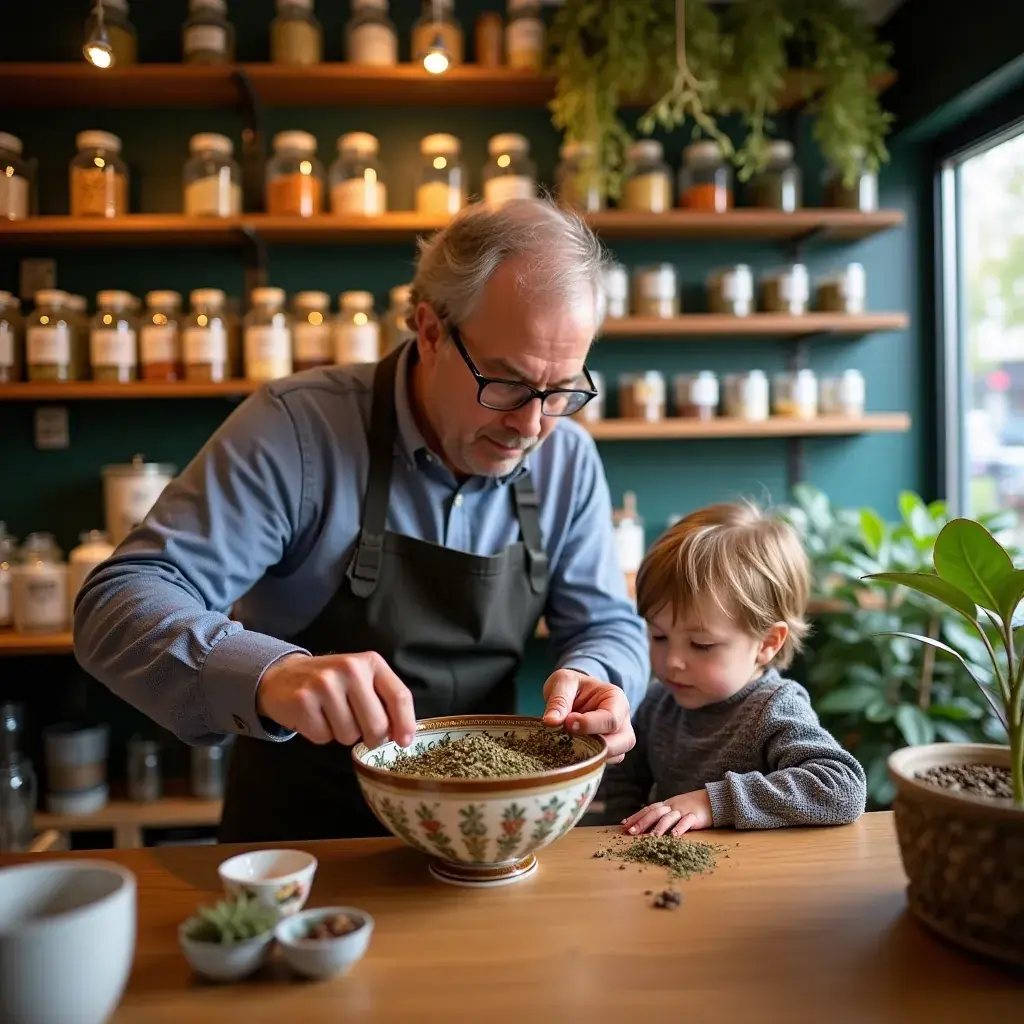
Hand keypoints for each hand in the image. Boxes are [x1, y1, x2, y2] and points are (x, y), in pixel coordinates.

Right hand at [256, 651, 415, 748]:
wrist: (284, 675)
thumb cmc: (333, 683)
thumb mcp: (362, 680)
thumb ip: (384, 701)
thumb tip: (403, 736)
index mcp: (371, 662)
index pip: (399, 696)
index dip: (406, 724)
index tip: (404, 742)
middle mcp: (350, 669)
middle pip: (377, 725)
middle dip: (371, 737)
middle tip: (358, 728)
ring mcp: (324, 684)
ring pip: (349, 736)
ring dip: (342, 734)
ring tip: (331, 715)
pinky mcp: (303, 701)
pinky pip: (324, 738)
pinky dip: (321, 735)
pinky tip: (314, 716)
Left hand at [541, 668, 634, 763]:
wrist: (572, 694)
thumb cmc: (572, 686)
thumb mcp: (563, 682)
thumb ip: (559, 700)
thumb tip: (551, 721)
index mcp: (616, 699)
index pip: (611, 719)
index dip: (589, 725)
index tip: (568, 723)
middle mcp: (623, 722)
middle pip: (622, 742)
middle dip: (596, 746)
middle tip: (570, 739)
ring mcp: (617, 739)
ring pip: (614, 756)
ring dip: (590, 755)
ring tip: (568, 744)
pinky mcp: (606, 753)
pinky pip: (601, 763)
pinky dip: (586, 761)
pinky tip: (569, 753)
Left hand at [622, 790, 712, 836]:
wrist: (713, 799)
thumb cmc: (692, 806)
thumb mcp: (675, 808)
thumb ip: (663, 814)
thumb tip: (645, 825)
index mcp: (666, 804)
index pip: (648, 809)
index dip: (636, 816)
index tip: (624, 824)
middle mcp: (672, 806)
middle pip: (654, 813)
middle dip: (642, 822)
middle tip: (632, 832)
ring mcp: (683, 810)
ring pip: (668, 818)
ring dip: (658, 828)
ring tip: (651, 838)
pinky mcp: (695, 816)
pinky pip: (686, 822)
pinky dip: (679, 829)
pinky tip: (674, 836)